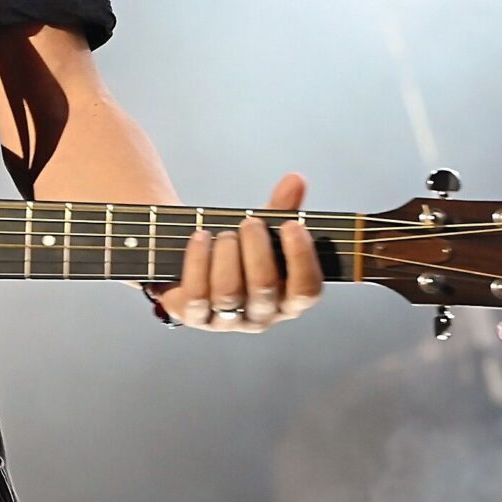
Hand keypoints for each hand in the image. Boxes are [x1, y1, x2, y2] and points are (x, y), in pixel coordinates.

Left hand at [149, 173, 322, 331]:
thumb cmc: (239, 249)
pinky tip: (200, 237)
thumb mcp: (264, 229)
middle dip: (257, 248)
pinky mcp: (195, 317)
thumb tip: (296, 180)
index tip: (291, 225)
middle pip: (265, 287)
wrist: (194, 257)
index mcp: (289, 299)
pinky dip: (198, 261)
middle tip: (250, 223)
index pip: (307, 290)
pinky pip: (197, 295)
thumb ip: (282, 207)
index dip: (301, 258)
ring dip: (227, 253)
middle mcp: (262, 315)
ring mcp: (228, 321)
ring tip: (224, 233)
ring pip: (229, 292)